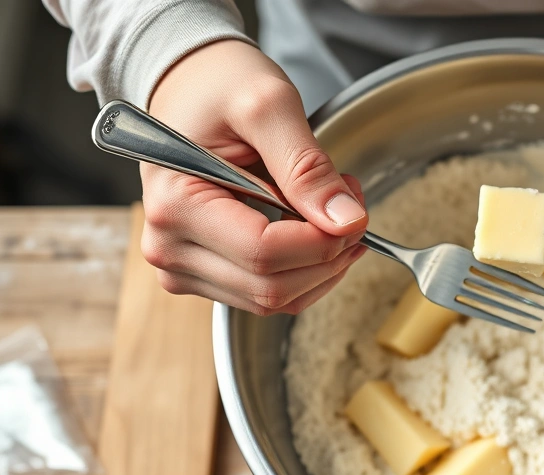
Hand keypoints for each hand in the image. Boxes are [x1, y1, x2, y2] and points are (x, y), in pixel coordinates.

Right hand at [143, 40, 367, 314]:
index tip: (355, 208)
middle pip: (273, 287)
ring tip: (330, 208)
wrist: (190, 87)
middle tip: (350, 202)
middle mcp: (170, 247)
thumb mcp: (269, 106)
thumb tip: (345, 222)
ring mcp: (184, 267)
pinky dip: (306, 270)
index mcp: (176, 205)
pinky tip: (312, 229)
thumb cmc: (218, 87)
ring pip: (276, 300)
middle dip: (330, 252)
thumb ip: (307, 166)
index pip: (265, 253)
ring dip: (322, 265)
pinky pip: (270, 295)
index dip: (324, 241)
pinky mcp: (204, 275)